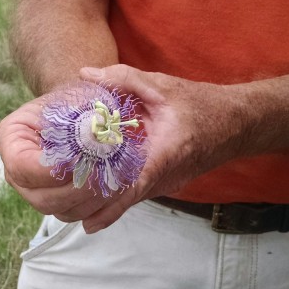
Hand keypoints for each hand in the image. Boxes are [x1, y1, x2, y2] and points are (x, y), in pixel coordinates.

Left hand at [0, 65, 244, 232]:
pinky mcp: (162, 185)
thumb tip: (84, 75)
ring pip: (124, 205)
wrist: (236, 124)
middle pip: (120, 201)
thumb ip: (122, 78)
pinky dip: (109, 206)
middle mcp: (162, 177)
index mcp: (164, 153)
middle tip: (52, 201)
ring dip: (95, 208)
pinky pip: (131, 200)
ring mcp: (163, 185)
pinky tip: (87, 213)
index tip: (71, 199)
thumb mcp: (162, 85)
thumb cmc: (202, 104)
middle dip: (87, 204)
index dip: (99, 195)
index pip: (128, 183)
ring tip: (62, 205)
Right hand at [0, 95, 111, 224]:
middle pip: (42, 198)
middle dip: (80, 189)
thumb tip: (97, 139)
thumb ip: (84, 118)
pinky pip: (76, 214)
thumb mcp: (80, 98)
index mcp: (11, 139)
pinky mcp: (58, 202)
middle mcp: (17, 172)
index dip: (54, 170)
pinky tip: (115, 186)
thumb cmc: (77, 100)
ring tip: (115, 179)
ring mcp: (36, 191)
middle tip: (106, 172)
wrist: (82, 109)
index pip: (21, 166)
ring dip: (93, 200)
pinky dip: (99, 206)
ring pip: (62, 212)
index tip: (84, 158)